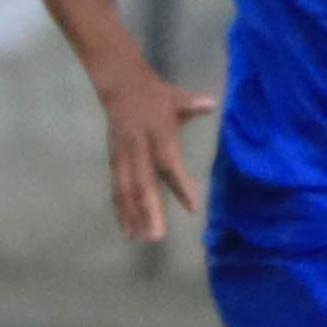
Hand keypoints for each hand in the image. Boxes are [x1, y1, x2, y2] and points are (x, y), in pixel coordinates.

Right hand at [99, 64, 214, 242]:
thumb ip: (193, 104)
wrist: (121, 88)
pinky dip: (121, 211)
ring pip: (125, 192)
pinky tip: (126, 230)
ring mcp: (123, 158)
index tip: (192, 207)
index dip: (179, 185)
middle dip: (148, 212)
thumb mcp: (177, 97)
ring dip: (132, 216)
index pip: (167, 164)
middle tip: (156, 237)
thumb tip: (211, 104)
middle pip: (142, 185)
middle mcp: (138, 150)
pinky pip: (117, 190)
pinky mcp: (114, 163)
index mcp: (157, 135)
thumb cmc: (156, 97)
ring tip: (140, 239)